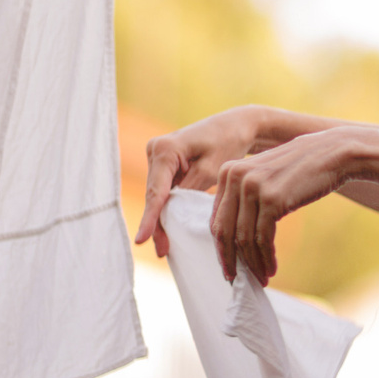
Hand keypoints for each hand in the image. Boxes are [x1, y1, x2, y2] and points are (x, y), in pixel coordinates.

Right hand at [137, 107, 269, 258]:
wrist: (237, 125)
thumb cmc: (229, 142)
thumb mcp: (213, 169)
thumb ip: (190, 189)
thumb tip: (171, 212)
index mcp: (165, 149)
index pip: (156, 191)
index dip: (150, 218)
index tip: (141, 240)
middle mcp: (155, 150)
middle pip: (154, 195)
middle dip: (157, 224)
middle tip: (163, 252)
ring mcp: (158, 156)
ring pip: (157, 195)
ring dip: (162, 218)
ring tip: (165, 247)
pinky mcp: (165, 164)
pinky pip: (164, 190)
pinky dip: (168, 208)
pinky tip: (170, 230)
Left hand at [213, 128, 362, 286]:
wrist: (333, 153)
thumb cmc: (301, 169)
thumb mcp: (264, 176)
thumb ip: (245, 197)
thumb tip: (235, 236)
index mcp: (227, 171)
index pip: (216, 218)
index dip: (221, 247)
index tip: (229, 265)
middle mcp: (235, 177)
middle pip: (224, 230)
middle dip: (231, 260)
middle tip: (237, 279)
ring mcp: (253, 187)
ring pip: (244, 238)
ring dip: (252, 264)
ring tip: (261, 278)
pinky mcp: (272, 199)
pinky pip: (262, 238)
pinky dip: (266, 258)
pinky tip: (272, 268)